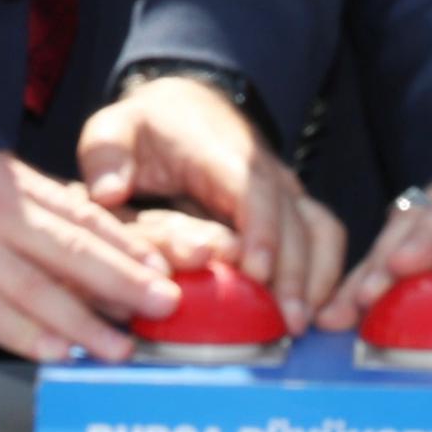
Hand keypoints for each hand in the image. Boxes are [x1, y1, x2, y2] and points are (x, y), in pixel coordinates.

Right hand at [0, 104, 177, 362]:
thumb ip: (18, 196)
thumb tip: (67, 222)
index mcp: (8, 181)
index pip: (83, 215)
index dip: (128, 244)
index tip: (163, 265)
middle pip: (75, 251)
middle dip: (127, 282)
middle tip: (167, 305)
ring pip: (40, 291)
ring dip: (86, 323)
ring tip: (122, 347)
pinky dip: (28, 337)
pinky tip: (57, 354)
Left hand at [76, 72, 340, 322]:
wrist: (188, 107)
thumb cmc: (149, 126)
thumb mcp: (114, 129)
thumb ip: (105, 154)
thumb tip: (108, 191)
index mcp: (220, 152)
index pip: (251, 189)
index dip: (260, 230)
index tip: (257, 272)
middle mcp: (264, 169)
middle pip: (293, 219)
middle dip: (295, 271)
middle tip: (288, 321)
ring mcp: (284, 189)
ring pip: (318, 228)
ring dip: (317, 277)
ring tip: (302, 325)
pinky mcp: (292, 207)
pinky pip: (322, 236)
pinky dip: (326, 273)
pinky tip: (315, 313)